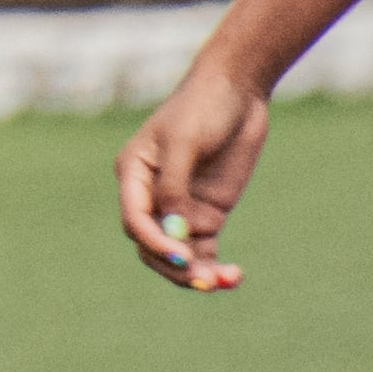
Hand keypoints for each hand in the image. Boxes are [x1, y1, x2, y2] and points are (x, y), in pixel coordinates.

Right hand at [117, 66, 269, 291]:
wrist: (238, 90)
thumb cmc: (203, 106)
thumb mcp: (185, 141)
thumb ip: (175, 185)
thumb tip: (173, 229)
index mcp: (134, 174)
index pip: (135, 220)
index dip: (154, 242)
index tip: (181, 256)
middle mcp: (152, 196)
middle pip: (152, 246)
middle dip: (174, 266)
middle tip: (203, 279)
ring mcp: (181, 207)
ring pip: (178, 254)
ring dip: (196, 273)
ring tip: (224, 281)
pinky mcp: (207, 213)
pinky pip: (204, 250)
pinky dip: (215, 267)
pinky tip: (233, 276)